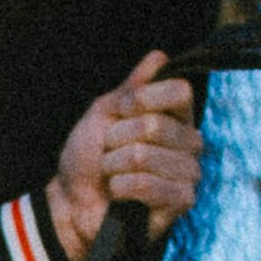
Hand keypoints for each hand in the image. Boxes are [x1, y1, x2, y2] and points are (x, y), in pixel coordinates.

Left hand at [45, 53, 202, 260]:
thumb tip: (158, 57)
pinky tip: (119, 194)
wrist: (71, 203)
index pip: (180, 91)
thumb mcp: (103, 114)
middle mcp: (189, 142)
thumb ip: (132, 88)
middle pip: (155, 125)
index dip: (143, 99)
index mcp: (176, 117)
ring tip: (112, 173)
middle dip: (116, 138)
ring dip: (114, 165)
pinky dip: (120, 188)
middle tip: (109, 152)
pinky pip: (147, 185)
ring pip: (145, 156)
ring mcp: (188, 172)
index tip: (121, 111)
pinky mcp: (181, 201)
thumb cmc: (88, 159)